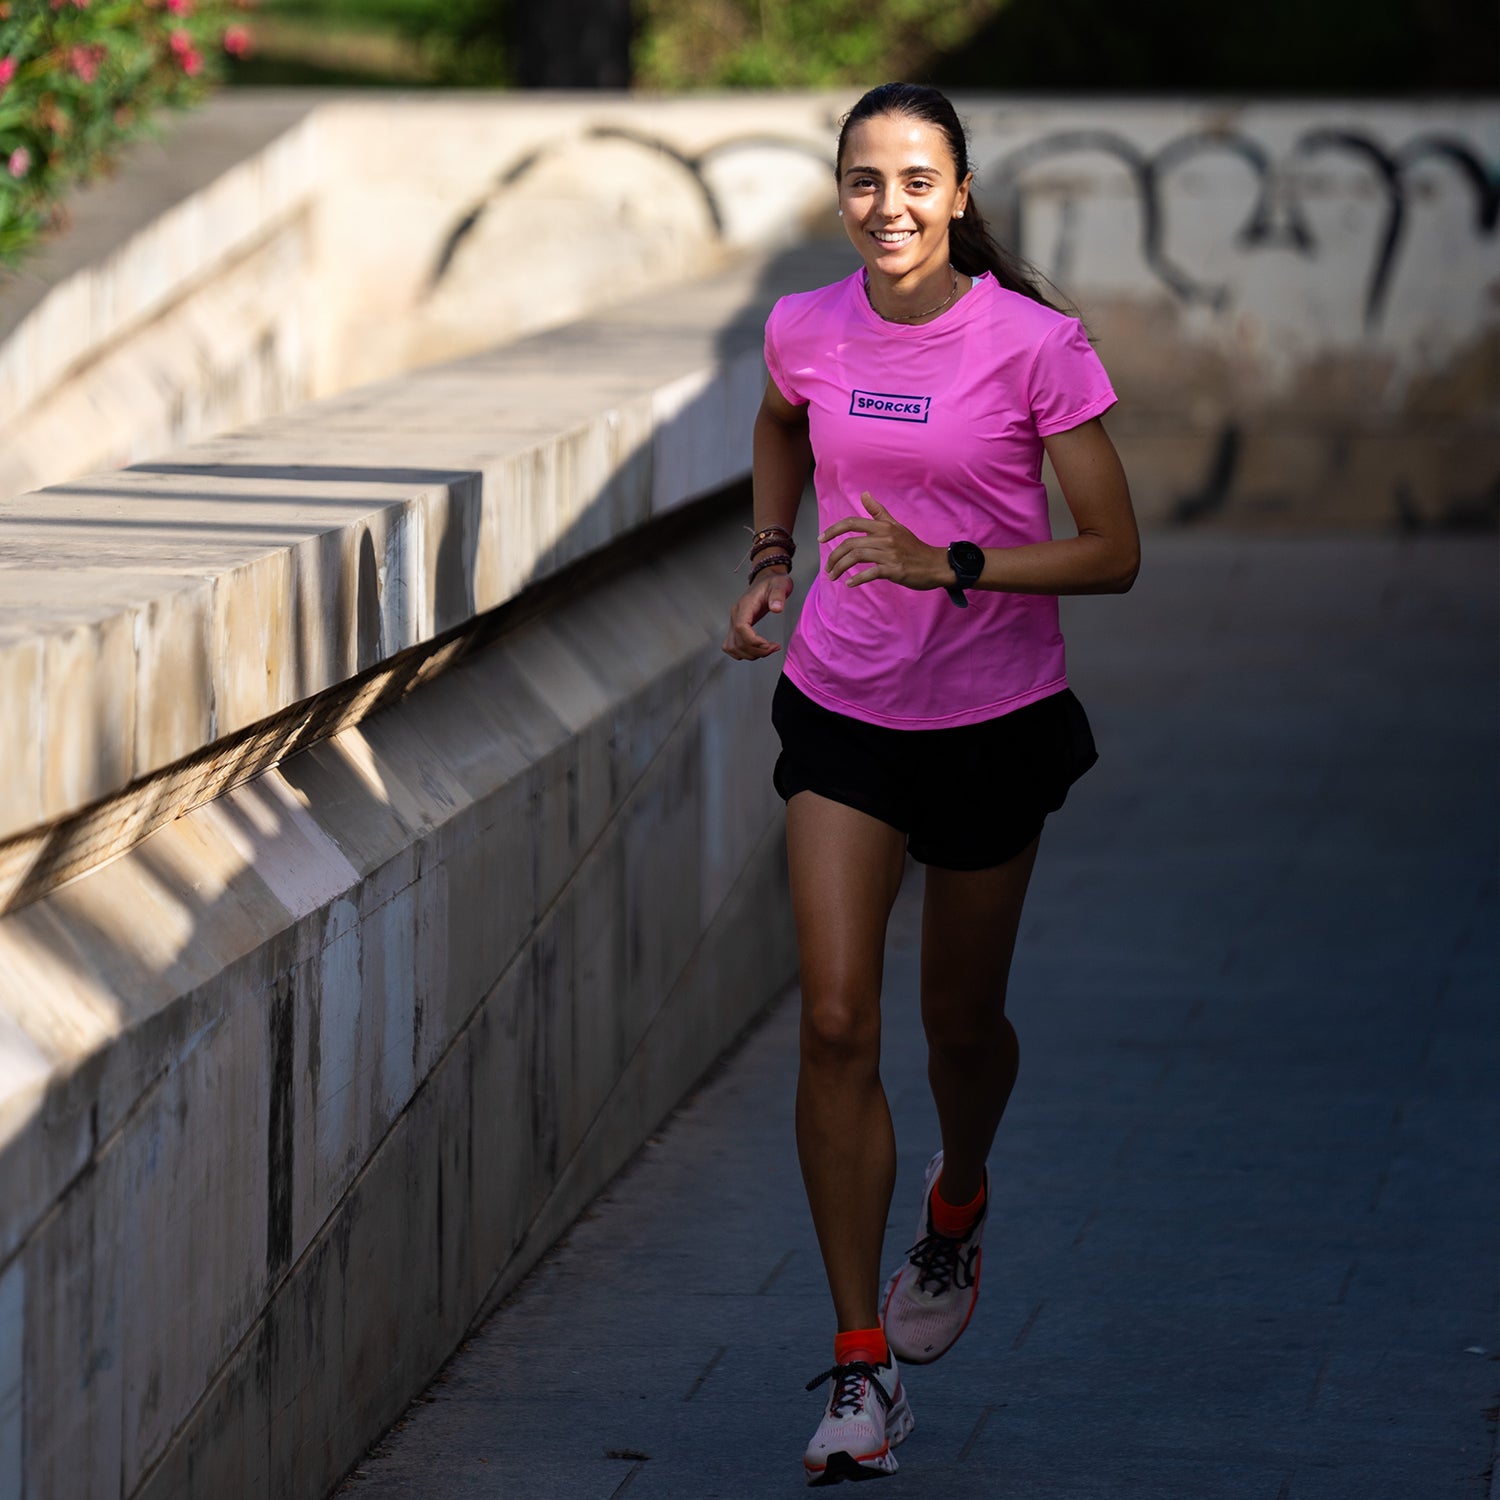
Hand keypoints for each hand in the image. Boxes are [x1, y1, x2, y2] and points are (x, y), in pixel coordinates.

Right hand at [722, 568, 794, 659]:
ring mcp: (734, 622)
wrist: (766, 579)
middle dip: (756, 650)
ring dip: (750, 654)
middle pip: (737, 642)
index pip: (741, 627)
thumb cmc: (772, 583)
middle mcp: (736, 615)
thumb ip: (778, 596)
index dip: (753, 640)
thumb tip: (776, 608)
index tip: (767, 644)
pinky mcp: (737, 627)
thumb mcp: (780, 585)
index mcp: (744, 606)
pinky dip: (743, 653)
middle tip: (773, 648)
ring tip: (767, 650)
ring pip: (733, 647)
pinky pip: (732, 646)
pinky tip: (757, 650)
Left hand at [820, 495, 946, 589]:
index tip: (821, 539)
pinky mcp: (894, 569)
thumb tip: (864, 494)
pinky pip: (870, 573)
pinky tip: (850, 583)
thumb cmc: (913, 546)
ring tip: (833, 577)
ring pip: (856, 557)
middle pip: (850, 543)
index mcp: (883, 526)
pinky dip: (857, 579)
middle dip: (834, 557)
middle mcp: (885, 537)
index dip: (833, 530)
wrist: (935, 564)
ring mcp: (889, 554)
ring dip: (840, 568)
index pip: (851, 523)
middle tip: (828, 568)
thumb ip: (878, 511)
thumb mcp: (896, 526)